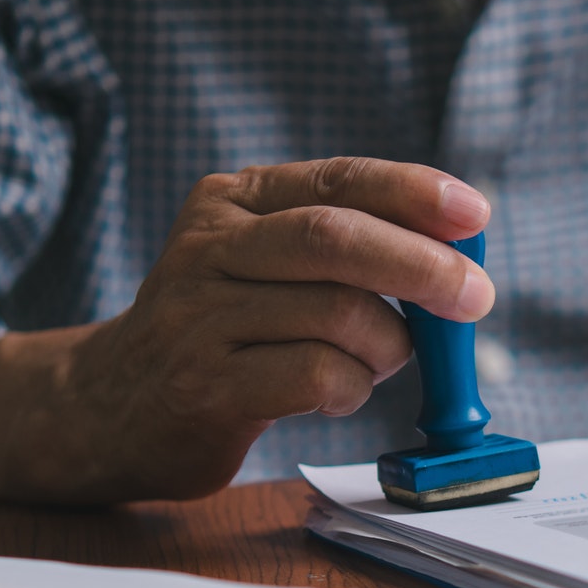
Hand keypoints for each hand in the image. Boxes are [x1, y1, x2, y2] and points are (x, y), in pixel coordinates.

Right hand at [70, 157, 493, 496]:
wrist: (112, 406)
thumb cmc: (221, 332)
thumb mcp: (264, 265)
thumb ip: (340, 251)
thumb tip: (456, 255)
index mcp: (232, 201)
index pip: (337, 181)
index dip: (413, 193)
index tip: (475, 214)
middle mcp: (209, 248)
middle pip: (335, 239)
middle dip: (421, 266)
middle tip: (474, 299)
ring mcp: (200, 316)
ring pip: (336, 315)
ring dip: (388, 347)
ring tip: (379, 362)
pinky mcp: (207, 385)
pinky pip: (317, 375)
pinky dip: (353, 388)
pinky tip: (340, 393)